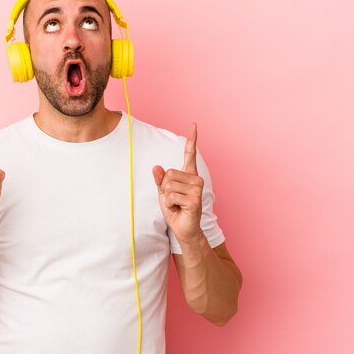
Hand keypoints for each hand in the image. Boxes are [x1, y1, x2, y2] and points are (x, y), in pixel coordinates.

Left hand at [152, 122, 203, 243]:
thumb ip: (160, 180)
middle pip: (168, 174)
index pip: (189, 154)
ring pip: (168, 185)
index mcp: (189, 175)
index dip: (191, 139)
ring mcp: (197, 189)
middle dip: (165, 189)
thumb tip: (156, 167)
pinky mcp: (195, 199)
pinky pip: (171, 196)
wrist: (183, 228)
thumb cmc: (175, 209)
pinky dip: (170, 205)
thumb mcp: (164, 192)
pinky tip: (179, 209)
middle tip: (174, 200)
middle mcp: (195, 179)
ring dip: (167, 198)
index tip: (193, 125)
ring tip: (176, 205)